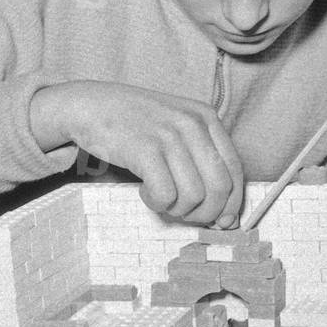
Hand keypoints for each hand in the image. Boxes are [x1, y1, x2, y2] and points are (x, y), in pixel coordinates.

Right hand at [30, 81, 243, 226]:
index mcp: (207, 117)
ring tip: (161, 197)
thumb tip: (227, 217)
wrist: (91, 105)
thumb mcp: (177, 130)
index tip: (222, 221)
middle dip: (206, 213)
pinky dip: (157, 203)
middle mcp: (193, 124)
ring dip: (177, 209)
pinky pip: (166, 195)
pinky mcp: (145, 149)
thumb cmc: (136, 124)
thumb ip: (202, 164)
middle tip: (185, 214)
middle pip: (220, 188)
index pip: (235, 171)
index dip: (232, 204)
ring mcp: (169, 135)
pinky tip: (145, 191)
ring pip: (194, 196)